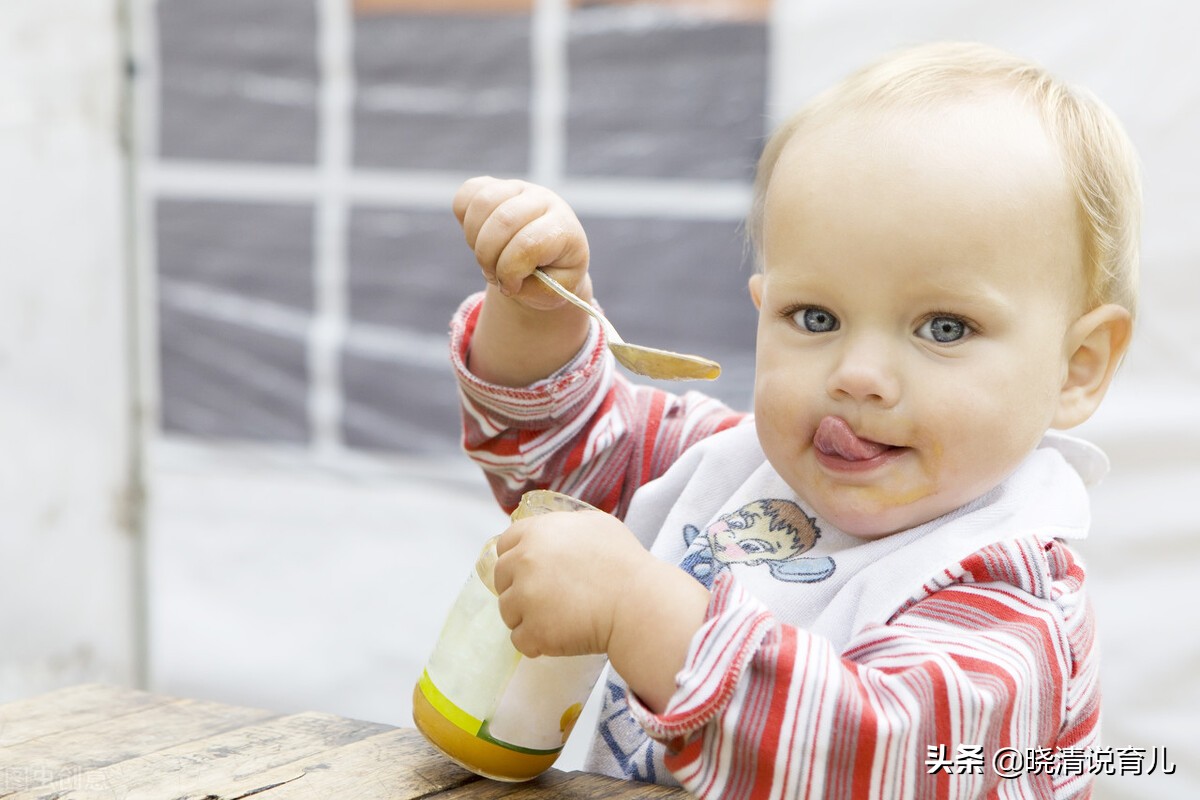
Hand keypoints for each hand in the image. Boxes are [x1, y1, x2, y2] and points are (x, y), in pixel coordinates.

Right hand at [453, 177, 590, 311]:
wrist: (546, 257)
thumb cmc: (551, 275)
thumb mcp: (555, 290)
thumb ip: (537, 285)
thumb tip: (509, 275)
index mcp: (563, 227)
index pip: (529, 243)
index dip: (510, 271)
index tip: (510, 287)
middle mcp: (543, 200)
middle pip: (504, 221)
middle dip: (488, 257)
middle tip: (493, 275)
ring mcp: (517, 188)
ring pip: (483, 202)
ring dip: (475, 240)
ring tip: (486, 257)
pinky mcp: (493, 185)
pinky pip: (467, 194)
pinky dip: (464, 220)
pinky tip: (478, 238)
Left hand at [492, 509, 711, 712]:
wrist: (639, 603)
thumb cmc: (625, 563)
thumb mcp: (595, 525)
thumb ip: (563, 527)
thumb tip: (549, 534)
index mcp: (537, 532)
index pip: (505, 544)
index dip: (516, 559)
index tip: (530, 572)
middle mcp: (524, 561)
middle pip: (502, 579)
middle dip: (519, 589)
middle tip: (547, 599)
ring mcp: (526, 598)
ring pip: (508, 612)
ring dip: (527, 617)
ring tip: (559, 619)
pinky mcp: (533, 631)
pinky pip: (521, 640)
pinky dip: (537, 643)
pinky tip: (559, 637)